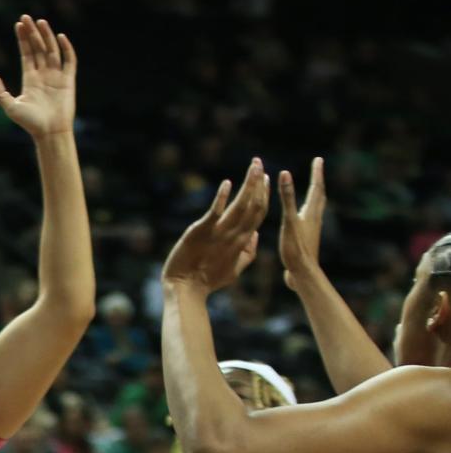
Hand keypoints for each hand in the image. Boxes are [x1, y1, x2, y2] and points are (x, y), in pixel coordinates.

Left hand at [0, 15, 76, 139]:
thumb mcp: (10, 107)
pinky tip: (60, 37)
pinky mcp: (68, 80)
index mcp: (30, 79)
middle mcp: (43, 75)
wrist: (49, 133)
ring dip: (47, 36)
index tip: (19, 25)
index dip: (23, 39)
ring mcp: (56, 76)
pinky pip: (69, 61)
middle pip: (38, 48)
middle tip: (26, 17)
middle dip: (32, 33)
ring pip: (52, 50)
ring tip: (40, 21)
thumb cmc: (29, 123)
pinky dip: (66, 48)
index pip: (26, 54)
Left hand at [162, 159, 269, 294]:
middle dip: (258, 183)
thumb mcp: (234, 270)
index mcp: (242, 243)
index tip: (267, 179)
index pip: (258, 214)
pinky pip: (214, 212)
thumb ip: (248, 253)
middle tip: (260, 163)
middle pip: (253, 206)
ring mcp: (218, 233)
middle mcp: (234, 236)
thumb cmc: (207, 281)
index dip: (264, 196)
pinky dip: (221, 197)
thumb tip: (256, 235)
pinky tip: (227, 184)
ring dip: (248, 184)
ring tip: (254, 166)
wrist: (185, 289)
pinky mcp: (201, 232)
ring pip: (240, 205)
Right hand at [279, 157, 326, 289]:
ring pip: (316, 208)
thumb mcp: (289, 221)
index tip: (319, 159)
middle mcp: (315, 219)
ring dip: (314, 196)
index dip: (317, 173)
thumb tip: (285, 174)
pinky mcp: (307, 239)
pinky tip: (302, 217)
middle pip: (319, 196)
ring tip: (313, 190)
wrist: (303, 273)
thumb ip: (287, 198)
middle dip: (317, 182)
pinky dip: (307, 211)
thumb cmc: (295, 248)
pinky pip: (309, 219)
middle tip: (318, 170)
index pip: (316, 187)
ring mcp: (312, 229)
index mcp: (311, 213)